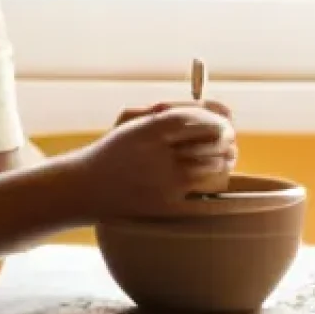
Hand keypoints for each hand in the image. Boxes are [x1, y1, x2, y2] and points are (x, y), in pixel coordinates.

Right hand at [72, 106, 235, 218]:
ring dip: (223, 162)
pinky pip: (203, 198)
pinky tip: (220, 181)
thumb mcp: (130, 121)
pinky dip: (217, 189)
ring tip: (225, 159)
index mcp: (148, 130)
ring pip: (211, 169)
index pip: (194, 119)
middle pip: (208, 143)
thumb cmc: (112, 150)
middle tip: (230, 140)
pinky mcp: (165, 207)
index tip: (225, 121)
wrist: (84, 188)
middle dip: (226, 140)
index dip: (215, 119)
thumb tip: (207, 106)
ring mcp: (162, 183)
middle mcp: (157, 155)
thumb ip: (166, 111)